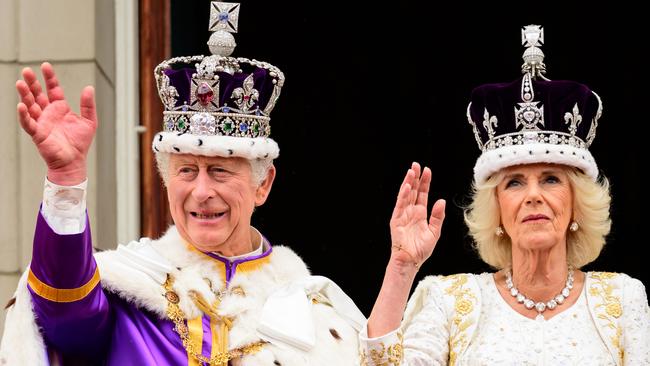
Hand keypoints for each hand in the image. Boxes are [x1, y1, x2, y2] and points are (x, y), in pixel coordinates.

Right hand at [16, 62, 96, 184]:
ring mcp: (41, 122)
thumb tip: (88, 87)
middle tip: (27, 71)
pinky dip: (24, 115)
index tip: (45, 65)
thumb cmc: (80, 143)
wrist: (74, 161)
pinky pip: (28, 123)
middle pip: (37, 94)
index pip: (52, 89)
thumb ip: (88, 105)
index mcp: (60, 108)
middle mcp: (48, 113)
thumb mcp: (89, 121)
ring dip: (25, 95)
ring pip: (30, 105)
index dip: (49, 78)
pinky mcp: (37, 133)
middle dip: (32, 83)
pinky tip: (21, 105)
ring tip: (20, 83)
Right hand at [389, 162, 445, 268]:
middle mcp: (411, 212)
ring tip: (411, 171)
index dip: (425, 182)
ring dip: (408, 183)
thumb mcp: (434, 232)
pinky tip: (407, 187)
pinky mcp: (396, 220)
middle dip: (415, 178)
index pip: (422, 194)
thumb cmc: (421, 250)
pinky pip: (400, 206)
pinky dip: (403, 196)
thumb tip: (441, 201)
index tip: (427, 171)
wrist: (410, 261)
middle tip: (417, 165)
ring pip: (405, 195)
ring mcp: (403, 215)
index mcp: (420, 214)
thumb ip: (438, 216)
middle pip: (413, 191)